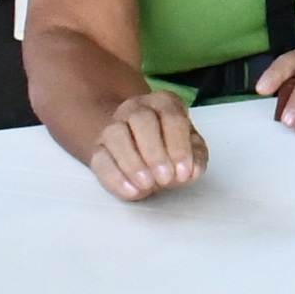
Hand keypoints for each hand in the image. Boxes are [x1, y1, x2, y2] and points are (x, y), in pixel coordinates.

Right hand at [89, 89, 208, 200]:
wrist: (143, 151)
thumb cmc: (171, 147)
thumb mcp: (191, 148)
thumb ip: (196, 157)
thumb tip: (192, 170)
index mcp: (164, 103)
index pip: (172, 116)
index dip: (179, 145)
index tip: (184, 171)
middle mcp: (136, 108)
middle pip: (141, 120)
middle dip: (154, 152)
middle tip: (165, 178)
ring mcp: (114, 126)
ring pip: (116, 135)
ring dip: (132, 163)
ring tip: (147, 185)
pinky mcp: (99, 148)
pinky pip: (100, 159)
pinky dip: (115, 177)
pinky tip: (131, 191)